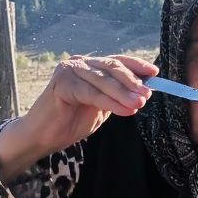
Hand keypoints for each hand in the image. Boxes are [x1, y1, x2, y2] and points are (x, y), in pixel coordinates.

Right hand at [0, 54, 156, 181]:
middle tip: (147, 95)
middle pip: (111, 68)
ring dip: (124, 93)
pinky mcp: (62, 84)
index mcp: (89, 66)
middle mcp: (79, 64)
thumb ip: (117, 96)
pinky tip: (125, 111)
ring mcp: (69, 71)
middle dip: (132, 82)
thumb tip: (144, 90)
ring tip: (139, 104)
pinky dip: (110, 102)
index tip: (154, 73)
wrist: (44, 136)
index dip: (136, 65)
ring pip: (103, 80)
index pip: (116, 61)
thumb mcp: (102, 106)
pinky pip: (91, 93)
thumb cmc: (72, 121)